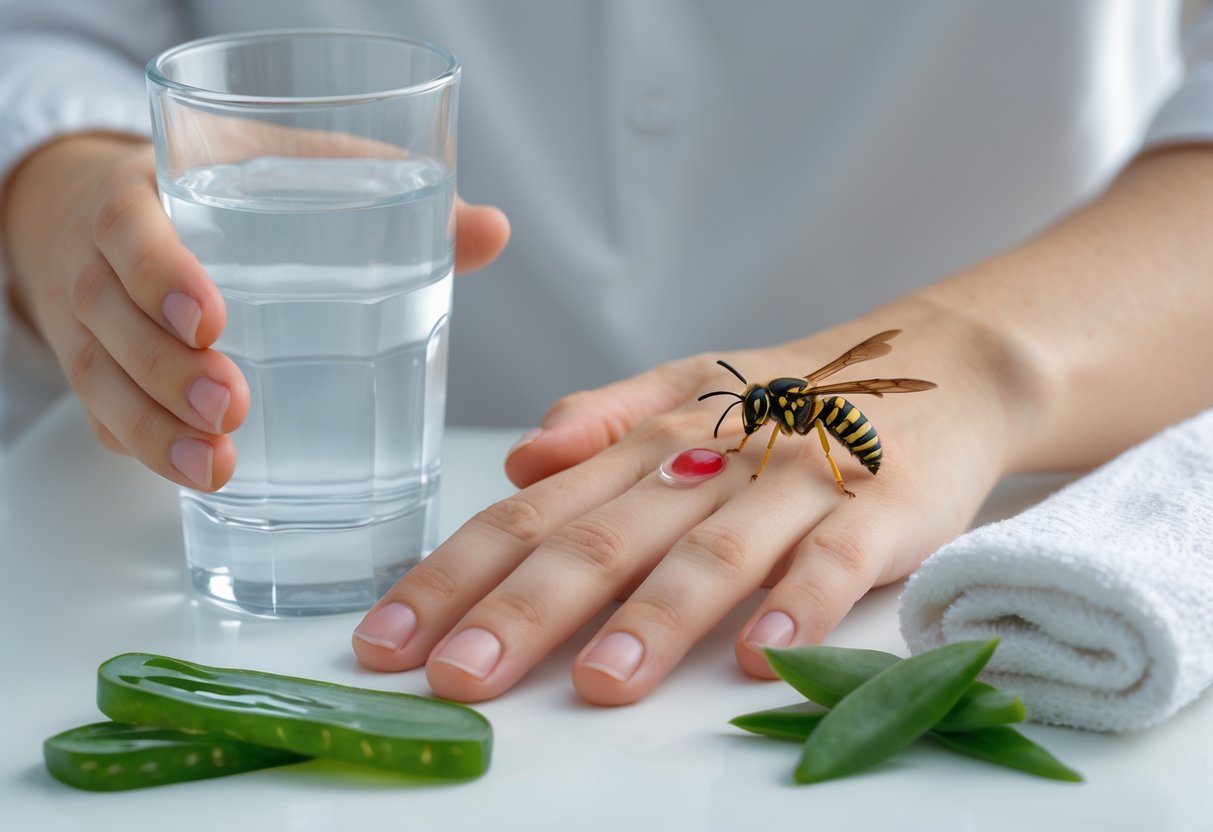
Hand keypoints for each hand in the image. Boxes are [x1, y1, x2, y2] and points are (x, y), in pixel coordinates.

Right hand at [2, 133, 509, 488]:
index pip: (131, 229)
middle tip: (234, 408)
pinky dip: (147, 452)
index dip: (161, 275)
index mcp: (145, 197)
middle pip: (111, 321)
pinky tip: (198, 478)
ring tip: (217, 471)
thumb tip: (491, 229)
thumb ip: (379, 191)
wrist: (114, 211)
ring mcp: (90, 327)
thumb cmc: (226, 192)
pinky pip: (106, 421)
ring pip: (103, 383)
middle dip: (166, 371)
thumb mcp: (286, 170)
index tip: (213, 320)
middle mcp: (99, 264)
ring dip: (155, 432)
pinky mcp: (102, 377)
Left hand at [353, 307, 1025, 703]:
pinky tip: (753, 655)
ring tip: (601, 682)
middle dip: (525, 612)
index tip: (387, 642)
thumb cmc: (788, 397)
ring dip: (653, 616)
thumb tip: (520, 457)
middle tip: (459, 681)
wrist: (933, 365)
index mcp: (647, 441)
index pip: (530, 512)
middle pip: (602, 537)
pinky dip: (795, 604)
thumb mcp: (690, 388)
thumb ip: (605, 420)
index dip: (454, 576)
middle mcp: (705, 460)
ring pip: (710, 549)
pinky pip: (833, 560)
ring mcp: (792, 483)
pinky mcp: (877, 509)